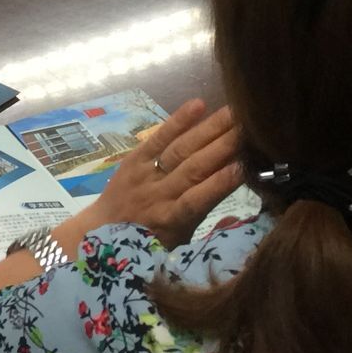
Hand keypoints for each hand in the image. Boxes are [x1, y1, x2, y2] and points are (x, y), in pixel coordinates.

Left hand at [75, 99, 242, 247]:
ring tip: (234, 112)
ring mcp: (146, 174)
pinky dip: (178, 121)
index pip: (200, 199)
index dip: (222, 182)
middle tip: (251, 127)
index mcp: (172, 221)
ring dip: (209, 129)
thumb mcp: (179, 247)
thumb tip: (239, 219)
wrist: (100, 232)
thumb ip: (205, 229)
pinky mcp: (134, 158)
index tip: (247, 165)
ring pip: (181, 149)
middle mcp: (160, 195)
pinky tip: (198, 105)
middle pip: (195, 167)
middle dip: (224, 146)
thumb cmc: (147, 244)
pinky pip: (158, 137)